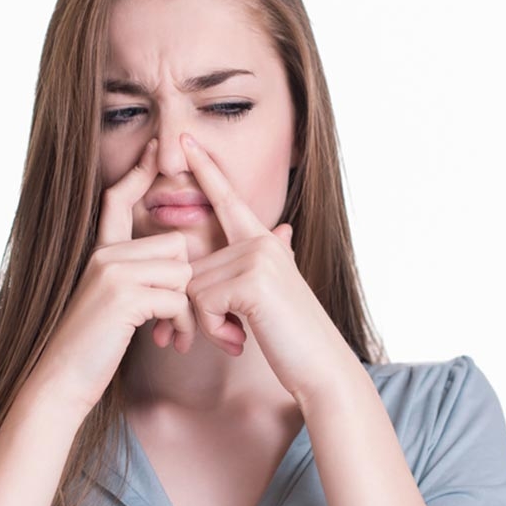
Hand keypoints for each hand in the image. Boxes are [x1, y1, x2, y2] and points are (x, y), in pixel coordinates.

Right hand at [28, 138, 199, 415]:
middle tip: (179, 320)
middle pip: (175, 245)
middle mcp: (104, 255)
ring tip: (172, 334)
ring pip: (181, 270)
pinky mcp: (123, 295)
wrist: (60, 382)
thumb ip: (134, 278)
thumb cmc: (90, 350)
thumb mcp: (110, 304)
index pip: (118, 200)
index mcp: (99, 253)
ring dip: (186, 308)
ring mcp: (112, 272)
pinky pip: (177, 297)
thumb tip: (175, 263)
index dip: (138, 172)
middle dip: (185, 283)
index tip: (155, 145)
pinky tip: (167, 341)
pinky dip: (180, 323)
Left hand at [173, 132, 352, 400]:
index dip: (206, 168)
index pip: (228, 198)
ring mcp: (257, 257)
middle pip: (192, 265)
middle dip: (198, 309)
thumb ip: (270, 259)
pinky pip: (201, 303)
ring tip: (239, 335)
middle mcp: (261, 241)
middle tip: (227, 333)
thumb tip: (283, 229)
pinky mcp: (251, 281)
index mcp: (264, 241)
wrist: (321, 367)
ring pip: (192, 286)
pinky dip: (214, 329)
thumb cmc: (295, 336)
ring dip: (207, 323)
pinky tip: (239, 340)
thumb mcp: (278, 291)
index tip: (184, 138)